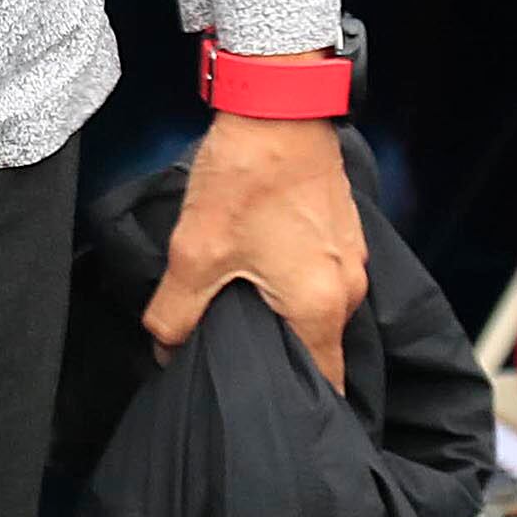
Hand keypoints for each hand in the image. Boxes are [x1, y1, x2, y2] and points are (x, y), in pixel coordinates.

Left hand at [139, 112, 368, 390]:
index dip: (299, 407)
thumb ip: (176, 315)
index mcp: (319, 306)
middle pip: (321, 349)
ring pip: (321, 311)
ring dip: (289, 319)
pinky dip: (297, 286)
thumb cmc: (246, 176)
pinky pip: (323, 278)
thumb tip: (166, 351)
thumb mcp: (196, 252)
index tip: (271, 415)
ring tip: (245, 319)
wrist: (278, 101)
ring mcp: (350, 256)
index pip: (325, 385)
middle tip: (242, 366)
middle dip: (285, 362)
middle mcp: (347, 287)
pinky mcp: (341, 229)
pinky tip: (260, 274)